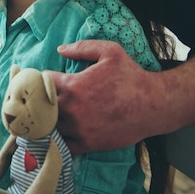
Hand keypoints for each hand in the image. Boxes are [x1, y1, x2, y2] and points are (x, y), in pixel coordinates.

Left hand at [48, 40, 162, 153]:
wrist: (154, 105)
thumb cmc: (132, 76)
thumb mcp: (110, 51)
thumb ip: (82, 47)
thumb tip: (60, 50)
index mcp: (73, 85)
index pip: (42, 82)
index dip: (42, 79)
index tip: (46, 79)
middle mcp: (72, 109)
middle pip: (40, 106)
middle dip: (40, 100)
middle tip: (44, 97)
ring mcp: (79, 128)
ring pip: (49, 127)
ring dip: (48, 120)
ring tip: (51, 114)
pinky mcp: (88, 144)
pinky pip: (63, 145)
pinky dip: (59, 139)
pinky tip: (61, 132)